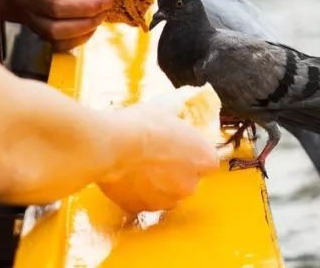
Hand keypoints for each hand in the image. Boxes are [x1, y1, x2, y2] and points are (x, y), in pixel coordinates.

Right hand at [0, 0, 114, 49]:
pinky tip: (92, 26)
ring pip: (55, 30)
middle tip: (107, 1)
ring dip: (85, 25)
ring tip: (102, 15)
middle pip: (54, 7)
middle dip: (86, 7)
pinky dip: (80, 38)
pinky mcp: (39, 34)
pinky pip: (59, 44)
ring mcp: (31, 18)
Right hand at [98, 103, 219, 212]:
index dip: (194, 155)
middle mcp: (190, 185)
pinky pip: (142, 202)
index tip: (181, 148)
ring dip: (157, 185)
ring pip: (166, 194)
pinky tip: (126, 178)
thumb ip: (176, 119)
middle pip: (188, 180)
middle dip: (176, 172)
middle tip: (157, 157)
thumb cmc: (141, 125)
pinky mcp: (141, 210)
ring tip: (138, 168)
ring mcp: (166, 201)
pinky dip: (137, 194)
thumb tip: (176, 108)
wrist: (111, 148)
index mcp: (203, 159)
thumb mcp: (165, 112)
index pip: (208, 162)